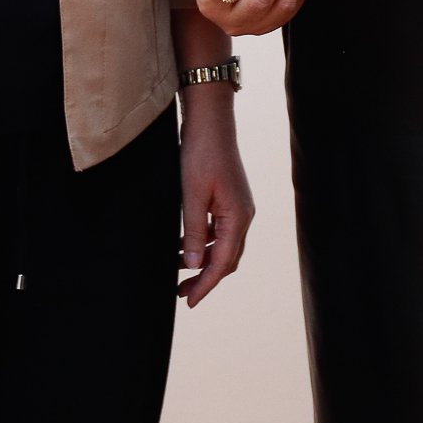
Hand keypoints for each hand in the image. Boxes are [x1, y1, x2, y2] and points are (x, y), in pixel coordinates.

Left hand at [177, 91, 253, 307]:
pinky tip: (184, 245)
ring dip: (202, 261)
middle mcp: (243, 215)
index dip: (205, 285)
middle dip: (205, 278)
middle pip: (226, 259)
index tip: (189, 302)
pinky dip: (203, 243)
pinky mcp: (230, 199)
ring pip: (222, 246)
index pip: (222, 263)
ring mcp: (238, 207)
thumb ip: (192, 232)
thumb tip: (190, 265)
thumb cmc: (201, 154)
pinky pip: (219, 231)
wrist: (210, 121)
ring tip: (178, 272)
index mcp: (238, 217)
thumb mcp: (192, 195)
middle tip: (181, 293)